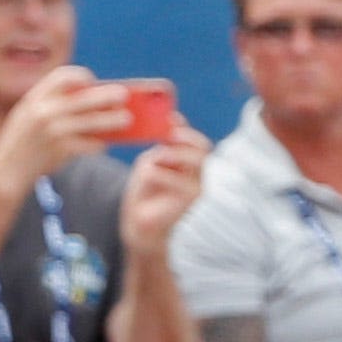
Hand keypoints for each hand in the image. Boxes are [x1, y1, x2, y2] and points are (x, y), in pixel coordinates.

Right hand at [0, 68, 133, 190]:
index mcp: (35, 99)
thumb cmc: (20, 144)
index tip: (92, 82)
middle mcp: (45, 111)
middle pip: (88, 97)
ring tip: (126, 119)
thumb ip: (48, 104)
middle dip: (109, 95)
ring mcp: (54, 131)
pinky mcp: (62, 150)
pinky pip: (90, 144)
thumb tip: (85, 98)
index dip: (82, 76)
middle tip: (123, 96)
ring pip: (95, 121)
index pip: (64, 76)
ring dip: (114, 120)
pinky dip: (99, 144)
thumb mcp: (25, 116)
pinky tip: (102, 144)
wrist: (4, 172)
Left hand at [115, 124, 211, 257]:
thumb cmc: (144, 191)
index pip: (195, 140)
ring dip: (177, 154)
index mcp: (189, 162)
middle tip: (169, 134)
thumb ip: (160, 146)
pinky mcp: (190, 201)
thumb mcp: (150, 162)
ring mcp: (197, 187)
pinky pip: (181, 182)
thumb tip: (169, 125)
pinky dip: (163, 174)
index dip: (184, 128)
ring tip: (158, 155)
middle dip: (187, 138)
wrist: (138, 222)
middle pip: (203, 148)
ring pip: (198, 162)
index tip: (169, 118)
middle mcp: (198, 174)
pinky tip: (148, 172)